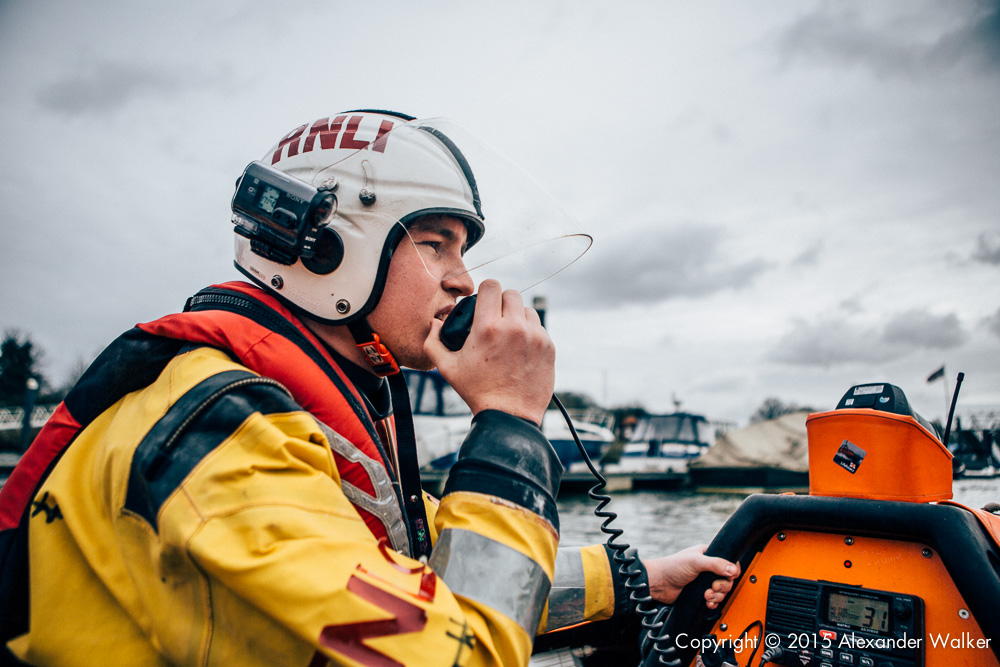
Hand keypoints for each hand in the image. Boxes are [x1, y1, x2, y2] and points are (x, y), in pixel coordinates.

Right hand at [425, 279, 554, 424]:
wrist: (509, 416)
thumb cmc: (477, 392)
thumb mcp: (447, 369)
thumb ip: (433, 342)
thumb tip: (434, 323)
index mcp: (488, 328)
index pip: (491, 286)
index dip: (486, 291)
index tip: (484, 302)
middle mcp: (514, 327)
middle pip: (511, 294)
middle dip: (501, 303)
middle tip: (495, 319)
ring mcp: (535, 336)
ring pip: (527, 310)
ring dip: (517, 317)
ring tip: (509, 335)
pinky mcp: (549, 347)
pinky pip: (539, 328)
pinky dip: (530, 333)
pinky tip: (520, 349)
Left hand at [643, 544, 739, 608]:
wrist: (658, 584)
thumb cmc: (672, 567)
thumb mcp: (695, 562)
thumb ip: (715, 564)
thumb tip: (733, 569)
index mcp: (709, 556)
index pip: (729, 562)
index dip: (732, 571)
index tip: (729, 576)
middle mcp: (708, 569)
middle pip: (728, 580)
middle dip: (722, 586)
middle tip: (713, 587)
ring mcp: (704, 582)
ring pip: (722, 591)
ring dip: (717, 596)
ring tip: (706, 595)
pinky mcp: (700, 594)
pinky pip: (714, 600)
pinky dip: (713, 603)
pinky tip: (707, 602)